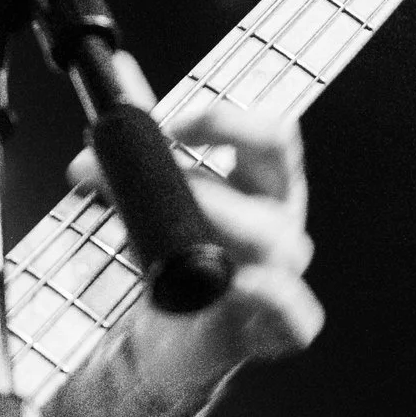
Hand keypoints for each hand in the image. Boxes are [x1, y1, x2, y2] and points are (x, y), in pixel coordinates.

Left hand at [67, 96, 320, 396]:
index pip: (272, 135)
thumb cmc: (172, 263)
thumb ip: (137, 138)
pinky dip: (274, 297)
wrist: (161, 341)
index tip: (174, 125)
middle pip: (280, 182)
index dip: (227, 121)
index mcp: (260, 186)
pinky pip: (297, 315)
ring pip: (278, 242)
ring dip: (221, 225)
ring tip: (177, 234)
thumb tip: (118, 74)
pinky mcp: (273, 328)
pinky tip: (238, 284)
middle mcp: (277, 225)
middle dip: (212, 177)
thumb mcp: (151, 196)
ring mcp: (281, 277)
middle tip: (157, 184)